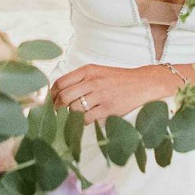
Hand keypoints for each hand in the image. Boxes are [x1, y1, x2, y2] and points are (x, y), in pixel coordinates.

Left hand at [50, 63, 181, 124]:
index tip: (51, 101)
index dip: (52, 94)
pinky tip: (82, 122)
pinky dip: (81, 123)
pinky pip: (87, 119)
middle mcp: (93, 81)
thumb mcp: (98, 72)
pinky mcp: (109, 108)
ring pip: (74, 109)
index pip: (61, 82)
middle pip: (64, 97)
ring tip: (70, 118)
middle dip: (57, 108)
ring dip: (69, 116)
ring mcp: (101, 95)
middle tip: (57, 113)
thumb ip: (79, 79)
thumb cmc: (117, 79)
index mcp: (88, 70)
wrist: (143, 83)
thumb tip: (58, 93)